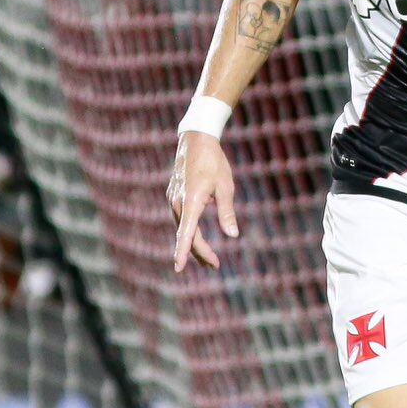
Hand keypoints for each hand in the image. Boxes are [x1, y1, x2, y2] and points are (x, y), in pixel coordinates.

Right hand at [167, 131, 237, 271]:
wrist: (196, 140)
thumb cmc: (214, 162)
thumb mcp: (226, 186)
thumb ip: (227, 212)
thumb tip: (233, 235)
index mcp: (192, 200)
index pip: (186, 232)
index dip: (183, 251)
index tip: (178, 268)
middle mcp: (178, 202)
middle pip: (187, 235)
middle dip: (200, 252)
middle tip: (216, 265)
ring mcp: (173, 199)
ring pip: (183, 228)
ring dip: (195, 244)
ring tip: (210, 259)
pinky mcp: (173, 196)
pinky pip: (181, 219)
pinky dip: (189, 232)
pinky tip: (198, 238)